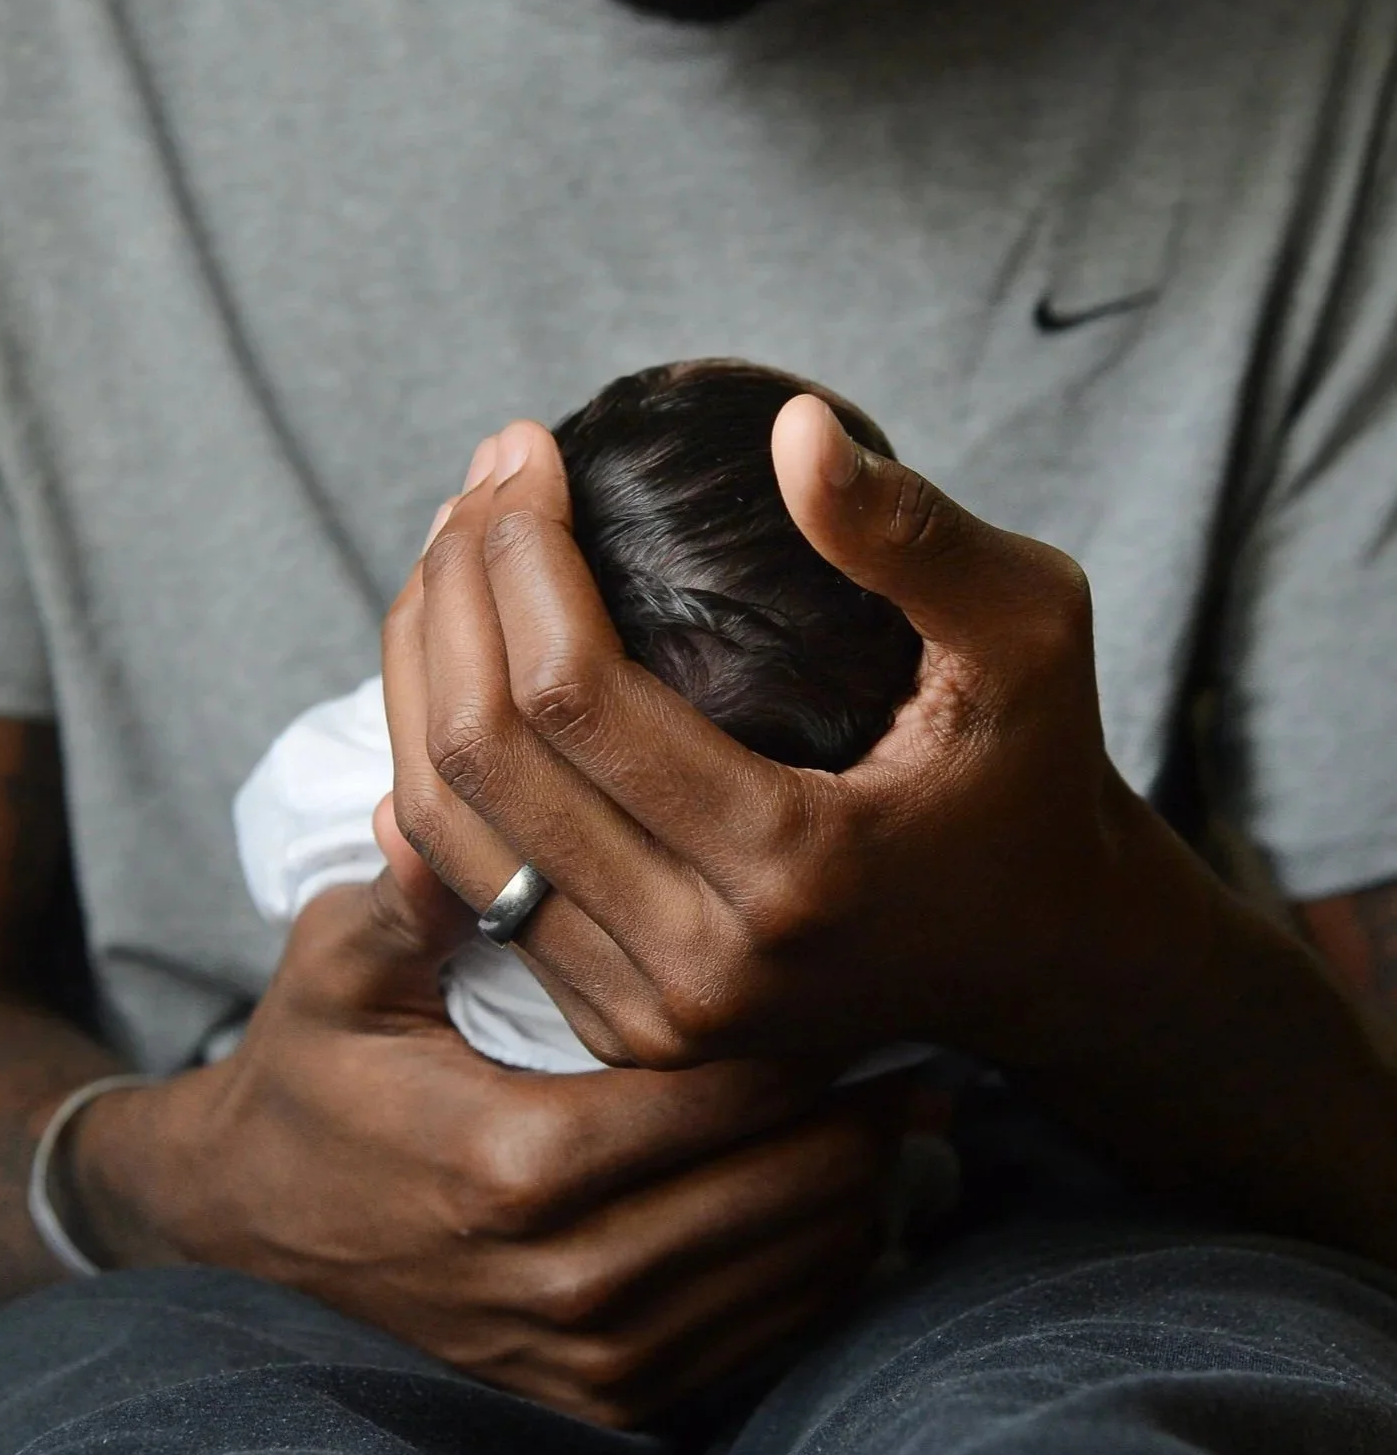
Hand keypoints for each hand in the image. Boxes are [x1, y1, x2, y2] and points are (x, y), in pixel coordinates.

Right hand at [73, 816, 901, 1428]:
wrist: (251, 1221)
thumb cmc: (309, 1076)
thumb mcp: (335, 971)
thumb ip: (406, 896)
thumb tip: (439, 807)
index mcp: (513, 1163)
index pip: (713, 1102)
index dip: (803, 1050)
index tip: (861, 995)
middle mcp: (562, 1277)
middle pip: (772, 1200)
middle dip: (861, 1133)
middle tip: (924, 1062)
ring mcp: (581, 1354)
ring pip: (776, 1283)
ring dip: (855, 1206)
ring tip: (909, 1127)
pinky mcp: (589, 1398)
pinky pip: (743, 1348)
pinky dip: (809, 1286)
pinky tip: (846, 1217)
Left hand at [385, 409, 1202, 1076]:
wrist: (1036, 955)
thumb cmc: (1032, 776)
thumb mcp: (1028, 632)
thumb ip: (914, 534)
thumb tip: (789, 427)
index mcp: (795, 869)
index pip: (573, 694)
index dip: (521, 551)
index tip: (524, 450)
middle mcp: (701, 966)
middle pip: (485, 759)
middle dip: (452, 593)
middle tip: (476, 487)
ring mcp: (648, 1016)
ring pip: (449, 829)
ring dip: (418, 673)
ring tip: (447, 556)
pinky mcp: (618, 1027)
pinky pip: (472, 887)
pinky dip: (431, 766)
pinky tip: (442, 668)